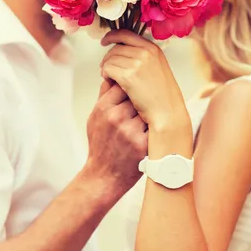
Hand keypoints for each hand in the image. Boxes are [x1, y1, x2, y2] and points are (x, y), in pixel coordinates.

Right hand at [86, 79, 147, 199]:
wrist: (104, 176)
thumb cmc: (100, 144)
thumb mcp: (95, 118)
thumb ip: (104, 96)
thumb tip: (115, 75)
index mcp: (103, 108)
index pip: (124, 84)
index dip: (132, 87)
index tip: (136, 91)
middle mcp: (116, 117)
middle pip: (139, 95)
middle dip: (143, 98)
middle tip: (146, 103)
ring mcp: (130, 131)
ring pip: (149, 109)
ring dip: (151, 111)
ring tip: (149, 117)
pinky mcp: (143, 144)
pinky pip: (155, 126)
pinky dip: (156, 126)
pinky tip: (154, 130)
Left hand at [100, 30, 187, 128]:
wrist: (167, 111)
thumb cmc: (162, 95)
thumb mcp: (157, 68)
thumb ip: (143, 57)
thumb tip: (121, 52)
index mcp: (153, 48)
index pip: (126, 34)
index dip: (112, 36)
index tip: (105, 41)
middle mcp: (145, 52)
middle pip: (116, 48)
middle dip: (107, 58)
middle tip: (105, 69)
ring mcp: (137, 63)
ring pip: (110, 59)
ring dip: (106, 68)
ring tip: (109, 77)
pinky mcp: (129, 76)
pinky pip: (108, 69)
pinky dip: (106, 75)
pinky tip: (110, 82)